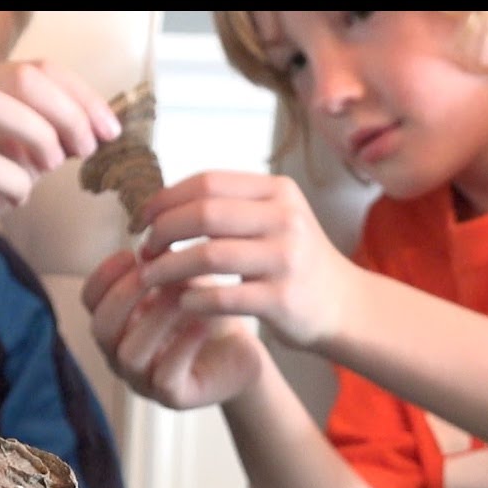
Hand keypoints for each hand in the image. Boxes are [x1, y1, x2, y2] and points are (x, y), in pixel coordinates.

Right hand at [0, 61, 118, 276]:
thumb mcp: (25, 153)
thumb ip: (56, 133)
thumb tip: (101, 126)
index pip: (41, 69)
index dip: (83, 97)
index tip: (109, 131)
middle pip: (20, 79)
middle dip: (66, 113)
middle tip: (84, 149)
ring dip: (37, 136)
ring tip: (50, 167)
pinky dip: (15, 183)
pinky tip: (17, 197)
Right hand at [84, 246, 266, 410]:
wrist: (241, 350)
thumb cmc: (205, 311)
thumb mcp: (183, 278)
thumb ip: (164, 261)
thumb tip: (155, 228)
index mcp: (117, 321)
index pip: (90, 300)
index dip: (104, 276)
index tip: (131, 251)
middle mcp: (119, 353)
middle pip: (101, 328)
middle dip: (125, 296)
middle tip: (154, 272)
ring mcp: (142, 379)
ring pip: (130, 353)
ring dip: (155, 319)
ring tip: (182, 295)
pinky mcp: (171, 397)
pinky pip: (166, 376)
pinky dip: (183, 346)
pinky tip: (203, 321)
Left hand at [131, 171, 362, 351]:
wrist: (343, 305)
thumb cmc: (293, 261)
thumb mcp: (274, 218)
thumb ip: (231, 205)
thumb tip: (165, 202)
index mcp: (278, 191)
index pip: (208, 182)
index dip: (166, 198)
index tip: (143, 219)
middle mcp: (285, 218)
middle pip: (204, 213)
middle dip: (163, 230)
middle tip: (145, 250)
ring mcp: (286, 258)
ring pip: (209, 255)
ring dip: (168, 267)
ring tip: (150, 277)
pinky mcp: (282, 299)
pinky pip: (223, 297)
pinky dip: (193, 299)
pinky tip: (181, 303)